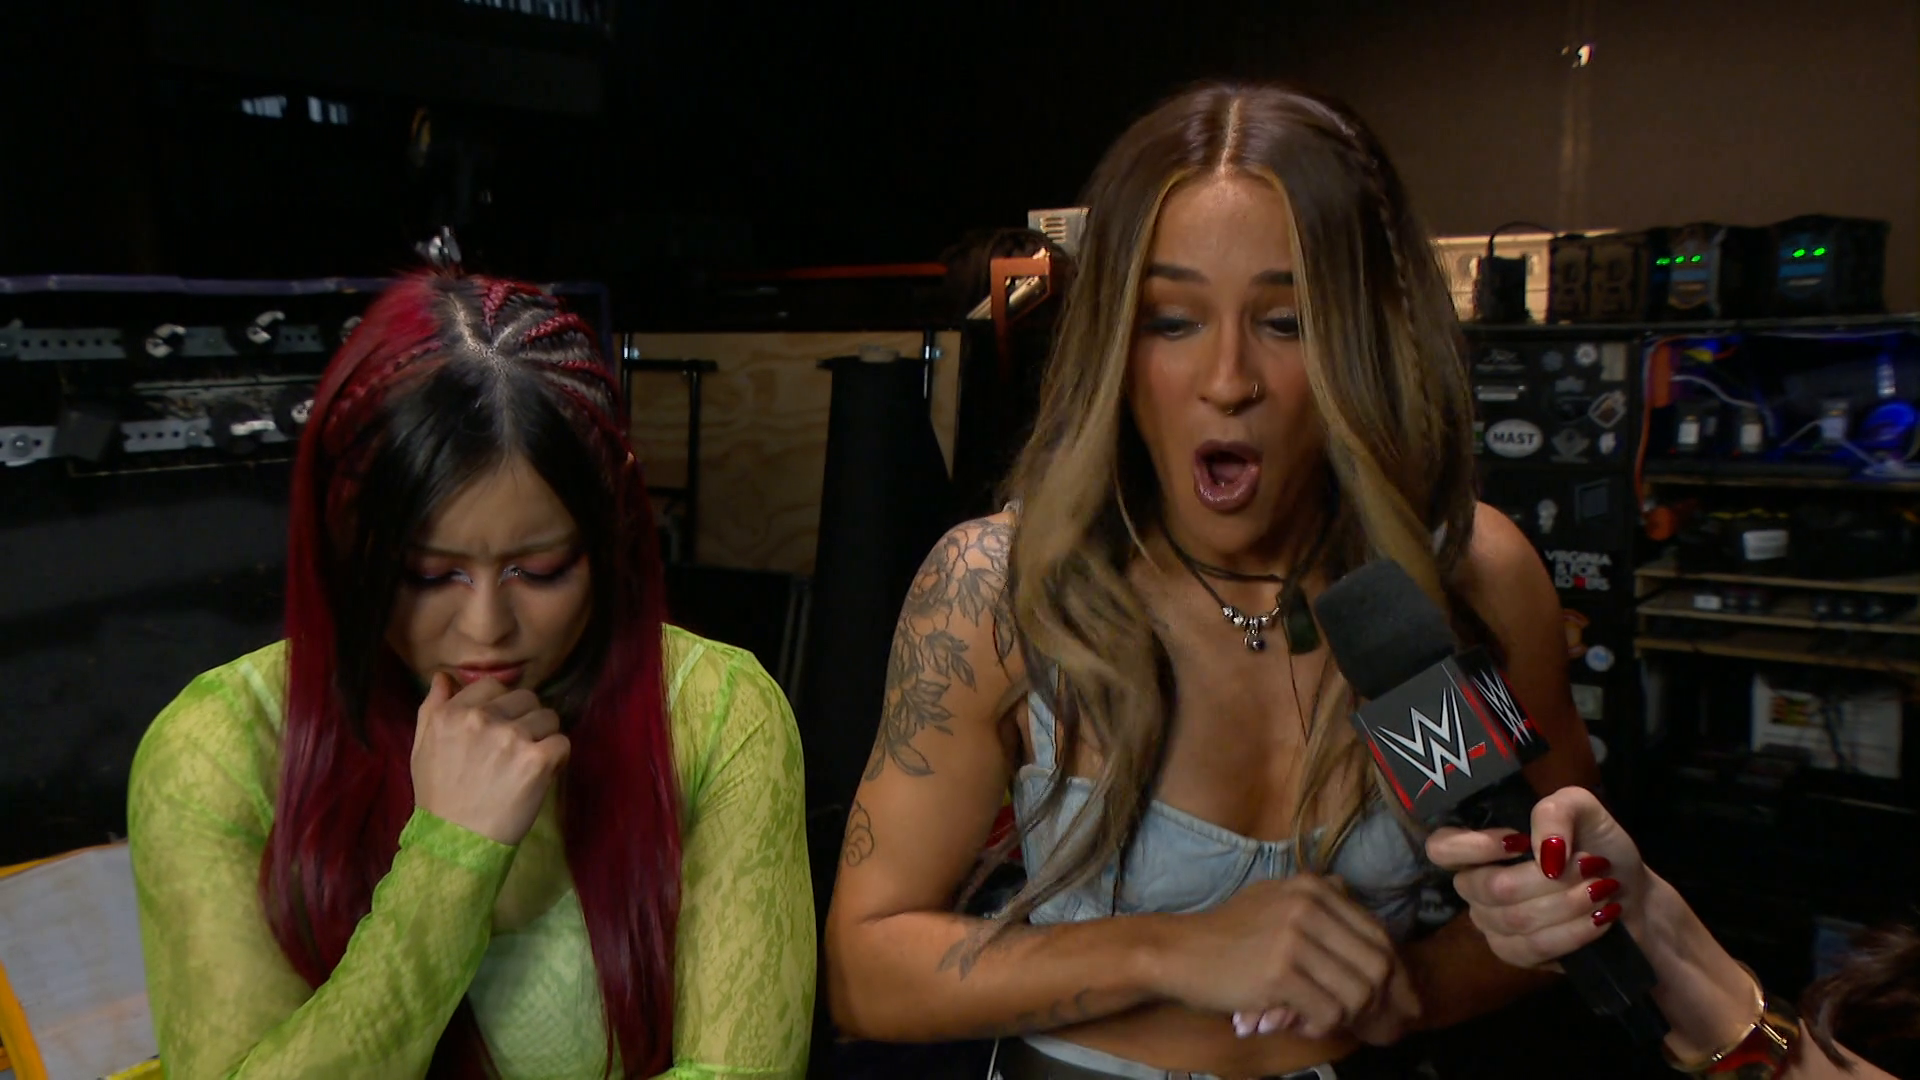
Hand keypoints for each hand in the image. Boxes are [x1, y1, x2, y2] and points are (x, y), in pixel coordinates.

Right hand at [411, 673, 569, 845]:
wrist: (457, 841)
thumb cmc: (439, 798)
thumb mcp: (422, 748)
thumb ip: (433, 708)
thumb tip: (444, 677)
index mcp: (453, 713)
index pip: (492, 685)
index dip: (500, 706)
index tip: (498, 728)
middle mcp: (482, 719)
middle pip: (526, 698)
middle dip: (526, 719)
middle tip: (516, 749)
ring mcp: (512, 737)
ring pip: (549, 717)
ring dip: (544, 737)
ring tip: (527, 763)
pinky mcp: (537, 759)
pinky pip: (562, 742)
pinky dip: (557, 759)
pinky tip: (540, 775)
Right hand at [1155, 875, 1420, 1042]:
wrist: (1179, 951)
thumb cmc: (1229, 933)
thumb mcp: (1277, 899)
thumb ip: (1324, 903)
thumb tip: (1379, 935)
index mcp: (1315, 887)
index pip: (1379, 934)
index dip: (1395, 975)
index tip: (1398, 1002)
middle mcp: (1309, 905)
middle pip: (1378, 965)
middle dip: (1380, 1002)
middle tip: (1366, 1022)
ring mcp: (1294, 937)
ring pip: (1359, 993)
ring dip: (1348, 1017)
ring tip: (1321, 1019)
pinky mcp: (1279, 972)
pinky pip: (1329, 1012)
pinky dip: (1321, 1027)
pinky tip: (1298, 1023)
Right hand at [1425, 785, 1647, 969]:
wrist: (1633, 895)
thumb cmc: (1599, 847)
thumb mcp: (1582, 809)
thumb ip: (1554, 813)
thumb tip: (1541, 854)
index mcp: (1480, 846)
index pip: (1442, 848)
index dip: (1474, 847)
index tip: (1520, 843)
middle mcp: (1476, 885)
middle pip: (1491, 888)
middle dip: (1549, 879)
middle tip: (1591, 866)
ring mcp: (1491, 923)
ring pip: (1516, 919)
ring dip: (1569, 903)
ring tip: (1603, 889)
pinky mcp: (1515, 955)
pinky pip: (1534, 947)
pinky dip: (1574, 931)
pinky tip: (1600, 918)